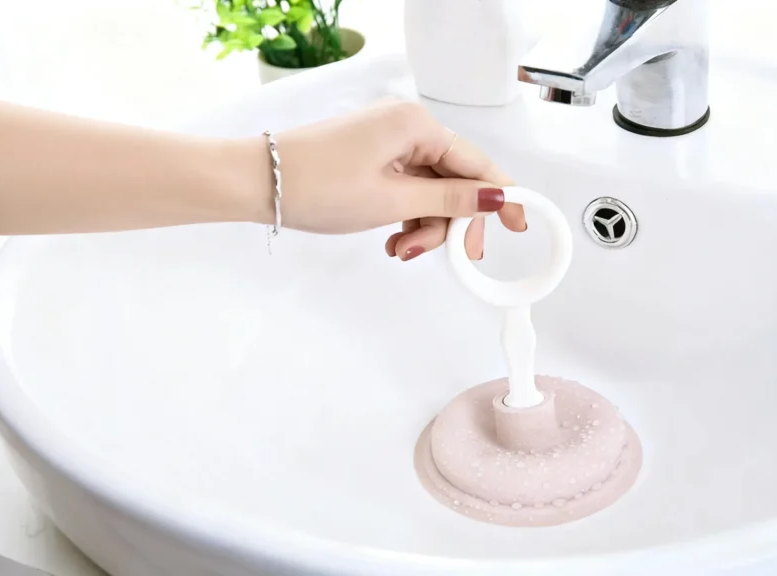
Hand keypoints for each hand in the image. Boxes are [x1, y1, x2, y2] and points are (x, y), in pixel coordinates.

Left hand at [246, 100, 525, 259]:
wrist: (256, 182)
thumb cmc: (314, 183)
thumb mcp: (393, 201)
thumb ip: (450, 201)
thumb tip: (494, 197)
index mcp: (417, 125)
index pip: (477, 164)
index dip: (501, 197)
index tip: (520, 224)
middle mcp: (406, 126)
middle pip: (455, 180)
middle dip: (452, 223)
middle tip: (450, 256)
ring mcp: (388, 142)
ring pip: (431, 191)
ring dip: (425, 226)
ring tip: (401, 250)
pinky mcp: (374, 157)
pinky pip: (408, 189)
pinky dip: (407, 217)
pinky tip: (392, 240)